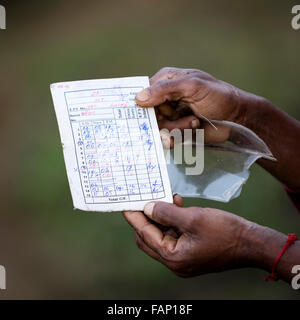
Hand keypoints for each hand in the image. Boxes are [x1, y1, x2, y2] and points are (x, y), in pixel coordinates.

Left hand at [123, 195, 257, 276]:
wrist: (251, 243)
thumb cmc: (224, 231)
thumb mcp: (193, 218)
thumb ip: (166, 213)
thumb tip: (148, 208)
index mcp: (173, 257)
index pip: (145, 234)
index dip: (134, 217)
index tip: (125, 204)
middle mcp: (175, 262)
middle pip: (149, 238)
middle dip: (146, 218)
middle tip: (143, 199)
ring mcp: (183, 258)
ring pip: (162, 236)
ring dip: (161, 217)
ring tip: (166, 198)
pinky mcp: (191, 252)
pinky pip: (174, 236)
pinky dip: (172, 221)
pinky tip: (177, 205)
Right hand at [135, 67, 248, 142]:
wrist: (237, 119)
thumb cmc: (218, 97)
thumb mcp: (192, 87)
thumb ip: (165, 89)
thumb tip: (138, 98)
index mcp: (167, 81)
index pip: (143, 92)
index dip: (143, 104)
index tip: (148, 113)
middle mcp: (166, 98)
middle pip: (149, 114)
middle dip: (164, 120)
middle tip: (182, 117)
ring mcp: (171, 115)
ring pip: (158, 128)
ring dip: (176, 128)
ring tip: (194, 122)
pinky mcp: (177, 130)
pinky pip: (167, 138)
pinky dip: (178, 137)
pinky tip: (192, 130)